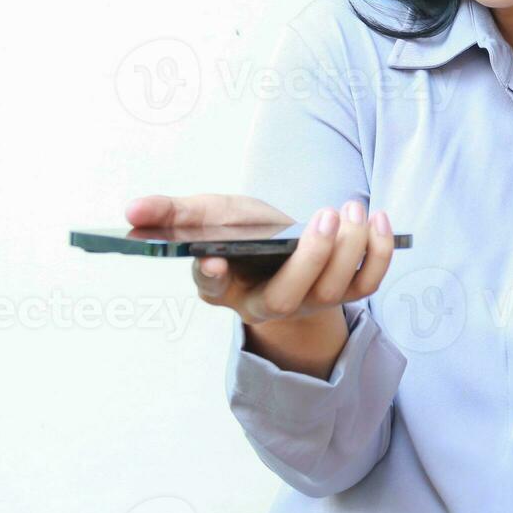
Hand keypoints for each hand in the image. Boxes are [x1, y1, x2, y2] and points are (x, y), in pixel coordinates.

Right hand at [124, 193, 394, 326]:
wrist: (277, 247)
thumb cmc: (237, 232)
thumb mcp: (202, 215)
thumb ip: (168, 212)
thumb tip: (131, 208)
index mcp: (225, 288)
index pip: (213, 289)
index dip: (213, 278)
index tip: (214, 261)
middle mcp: (269, 303)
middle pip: (290, 296)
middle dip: (312, 258)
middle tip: (324, 215)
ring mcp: (310, 302)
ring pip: (336, 289)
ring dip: (350, 249)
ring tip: (351, 209)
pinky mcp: (344, 292)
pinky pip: (369, 282)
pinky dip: (380, 253)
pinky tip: (378, 218)